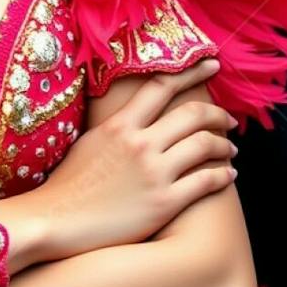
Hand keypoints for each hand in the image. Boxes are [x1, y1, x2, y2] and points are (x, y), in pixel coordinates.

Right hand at [35, 57, 236, 259]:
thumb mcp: (88, 142)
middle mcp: (140, 144)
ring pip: (205, 145)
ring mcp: (154, 173)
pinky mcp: (164, 203)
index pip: (162, 86)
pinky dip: (223, 175)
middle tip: (228, 120)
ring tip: (230, 149)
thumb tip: (135, 116)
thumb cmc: (68, 186)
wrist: (56, 222)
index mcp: (120, 125)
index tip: (212, 65)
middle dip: (218, 115)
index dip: (192, 71)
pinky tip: (228, 175)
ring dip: (225, 145)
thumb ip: (116, 127)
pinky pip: (206, 181)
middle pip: (193, 115)